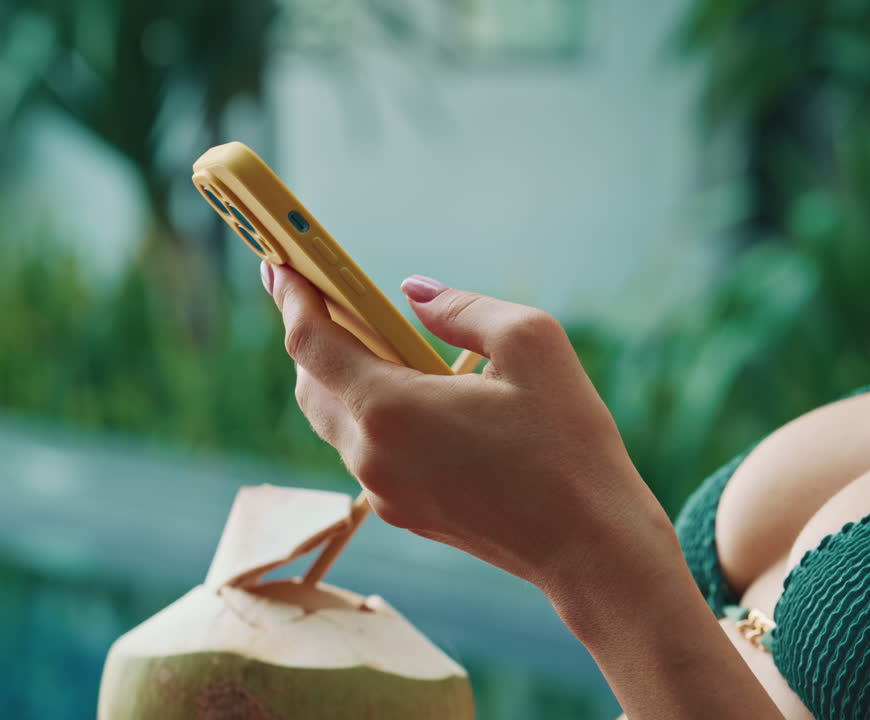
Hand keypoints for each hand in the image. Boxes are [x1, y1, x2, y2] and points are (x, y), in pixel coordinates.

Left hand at [262, 262, 673, 593]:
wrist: (589, 546)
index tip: (279, 265)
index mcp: (389, 409)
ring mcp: (381, 491)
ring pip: (333, 420)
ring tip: (367, 337)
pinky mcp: (401, 512)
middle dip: (310, 334)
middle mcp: (370, 455)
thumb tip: (413, 291)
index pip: (309, 344)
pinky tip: (406, 391)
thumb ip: (460, 307)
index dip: (291, 298)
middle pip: (310, 384)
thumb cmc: (568, 444)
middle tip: (324, 294)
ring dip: (338, 375)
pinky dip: (367, 412)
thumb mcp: (531, 344)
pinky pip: (364, 451)